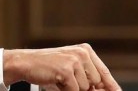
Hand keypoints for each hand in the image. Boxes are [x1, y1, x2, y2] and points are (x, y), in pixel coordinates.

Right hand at [3, 43, 120, 90]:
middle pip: (96, 83)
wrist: (26, 63)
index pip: (104, 72)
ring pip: (85, 88)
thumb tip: (104, 90)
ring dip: (73, 89)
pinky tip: (56, 80)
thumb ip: (87, 77)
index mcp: (86, 50)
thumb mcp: (70, 69)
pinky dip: (65, 90)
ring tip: (60, 79)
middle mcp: (82, 53)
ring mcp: (74, 60)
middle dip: (86, 89)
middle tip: (68, 83)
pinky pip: (74, 90)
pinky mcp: (66, 70)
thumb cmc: (48, 68)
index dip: (111, 86)